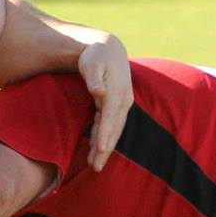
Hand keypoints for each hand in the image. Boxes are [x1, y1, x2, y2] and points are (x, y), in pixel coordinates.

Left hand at [76, 34, 131, 169]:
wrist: (108, 48)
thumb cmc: (96, 55)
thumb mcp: (91, 63)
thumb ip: (93, 78)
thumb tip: (99, 93)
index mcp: (117, 92)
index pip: (110, 117)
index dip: (105, 134)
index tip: (99, 150)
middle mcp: (123, 100)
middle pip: (114, 128)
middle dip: (105, 149)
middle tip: (96, 168)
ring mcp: (122, 104)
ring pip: (114, 130)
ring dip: (105, 147)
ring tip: (95, 165)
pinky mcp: (117, 106)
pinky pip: (110, 125)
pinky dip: (104, 137)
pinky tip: (95, 149)